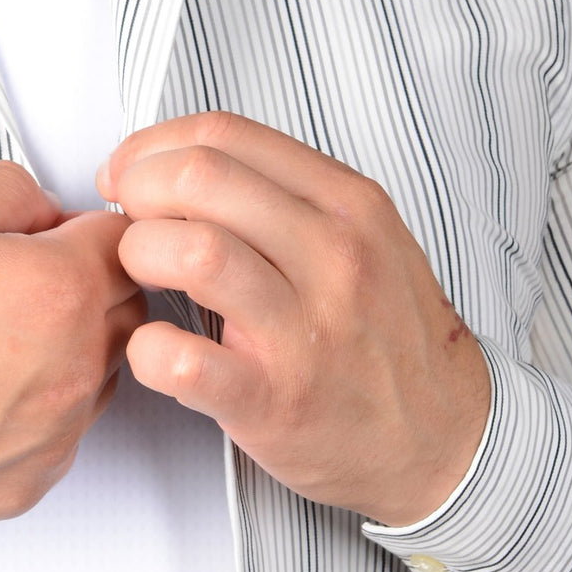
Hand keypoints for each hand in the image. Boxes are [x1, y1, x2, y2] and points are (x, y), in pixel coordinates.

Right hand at [0, 162, 144, 524]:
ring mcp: (55, 434)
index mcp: (56, 288)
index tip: (51, 239)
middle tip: (17, 286)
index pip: (125, 245)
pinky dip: (38, 410)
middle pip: (128, 310)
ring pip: (102, 374)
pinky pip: (63, 434)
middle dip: (90, 287)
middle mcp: (73, 367)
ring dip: (71, 350)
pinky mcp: (30, 482)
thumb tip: (50, 213)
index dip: (85, 231)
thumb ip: (11, 193)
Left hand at [98, 112, 491, 526]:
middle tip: (127, 222)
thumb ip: (279, 194)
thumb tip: (170, 165)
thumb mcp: (360, 235)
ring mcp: (305, 330)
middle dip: (137, 191)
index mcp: (346, 203)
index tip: (127, 175)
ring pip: (192, 252)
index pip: (223, 135)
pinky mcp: (273, 401)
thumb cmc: (380, 332)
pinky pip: (183, 360)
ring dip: (138, 255)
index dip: (153, 147)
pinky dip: (147, 349)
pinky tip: (152, 348)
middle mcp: (332, 256)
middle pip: (200, 179)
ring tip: (140, 276)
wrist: (445, 437)